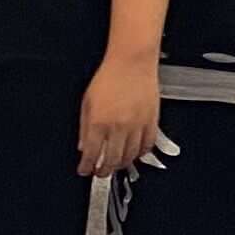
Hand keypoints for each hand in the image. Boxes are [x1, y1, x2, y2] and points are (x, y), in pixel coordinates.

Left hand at [78, 48, 164, 176]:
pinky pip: (147, 145)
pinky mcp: (151, 121)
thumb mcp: (87, 101)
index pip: (91, 154)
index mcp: (98, 122)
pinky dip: (141, 153)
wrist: (132, 62)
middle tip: (100, 172)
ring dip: (121, 164)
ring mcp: (136, 125)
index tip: (84, 170)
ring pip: (130, 156)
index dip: (86, 167)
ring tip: (116, 164)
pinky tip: (135, 153)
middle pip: (111, 160)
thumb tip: (83, 145)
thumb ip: (83, 127)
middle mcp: (118, 126)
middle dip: (103, 171)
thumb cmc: (110, 77)